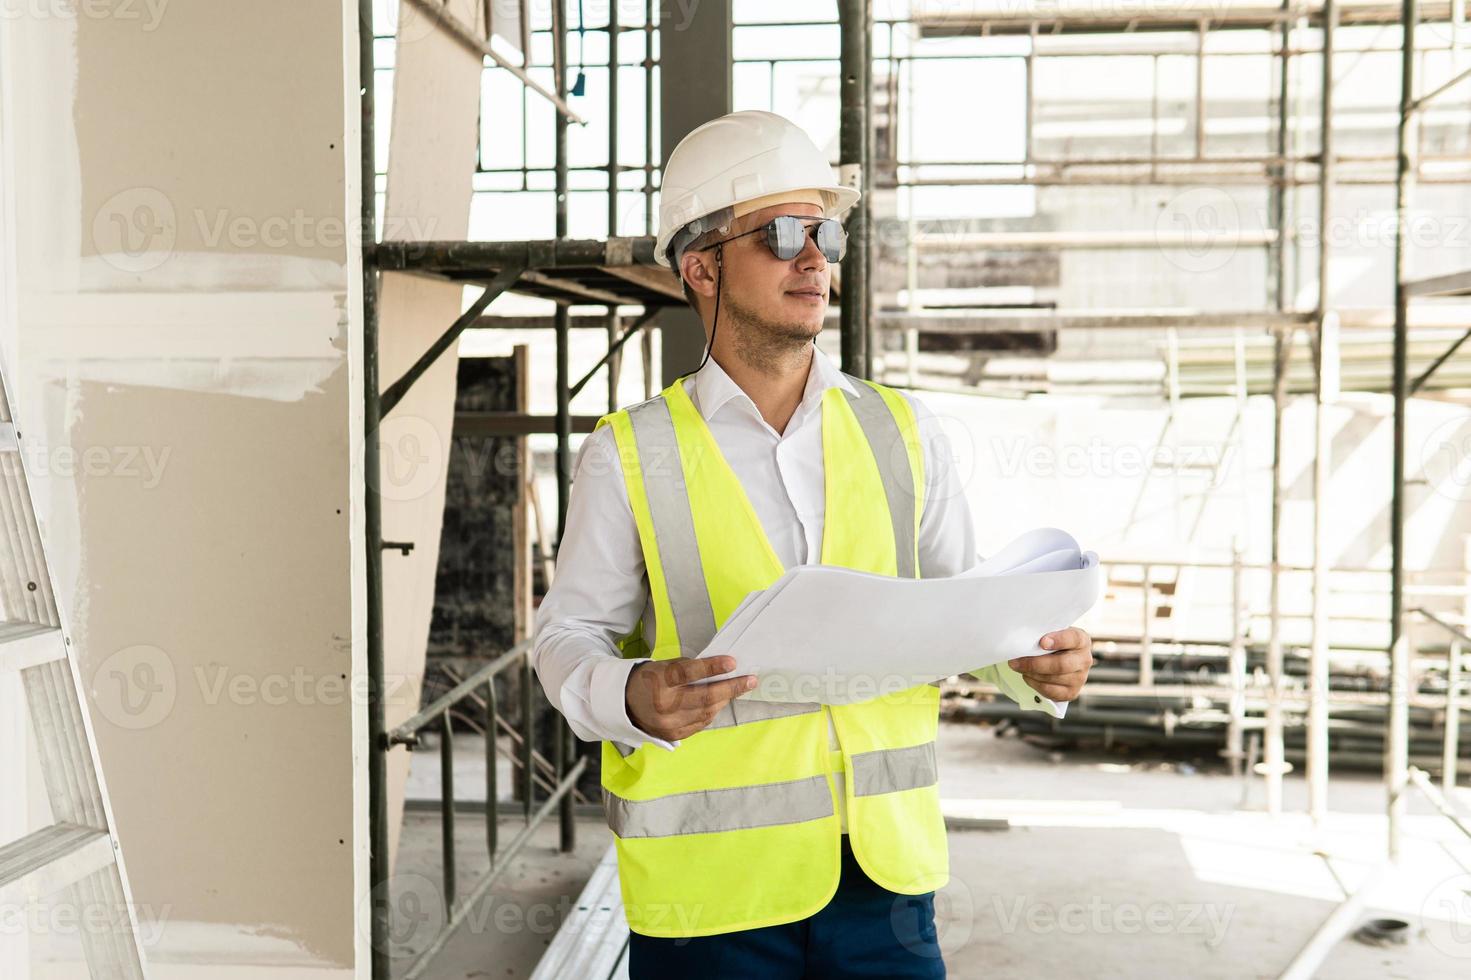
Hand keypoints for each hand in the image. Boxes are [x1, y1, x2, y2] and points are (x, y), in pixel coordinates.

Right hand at [625, 656, 756, 740]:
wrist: (624, 705)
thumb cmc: (649, 679)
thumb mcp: (663, 665)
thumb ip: (689, 668)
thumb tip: (719, 669)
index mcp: (660, 682)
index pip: (689, 673)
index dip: (712, 667)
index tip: (733, 662)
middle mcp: (664, 705)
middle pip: (704, 697)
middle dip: (731, 688)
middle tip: (750, 680)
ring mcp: (669, 724)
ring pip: (706, 712)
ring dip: (724, 699)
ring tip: (737, 689)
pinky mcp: (674, 735)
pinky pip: (701, 723)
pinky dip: (712, 711)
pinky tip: (719, 702)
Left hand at [1007, 627, 1093, 702]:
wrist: (1060, 657)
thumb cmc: (1053, 642)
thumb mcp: (1052, 633)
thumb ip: (1044, 634)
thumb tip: (1024, 639)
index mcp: (1081, 640)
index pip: (1073, 639)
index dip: (1058, 640)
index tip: (1042, 642)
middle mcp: (1084, 660)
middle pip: (1061, 665)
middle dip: (1035, 663)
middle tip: (1015, 661)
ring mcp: (1080, 678)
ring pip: (1053, 678)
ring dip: (1031, 673)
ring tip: (1018, 667)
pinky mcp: (1072, 692)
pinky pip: (1050, 691)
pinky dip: (1035, 684)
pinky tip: (1027, 676)